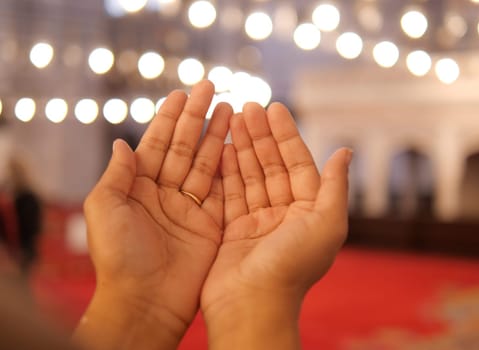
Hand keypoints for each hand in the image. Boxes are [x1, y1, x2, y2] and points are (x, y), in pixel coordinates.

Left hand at [75, 80, 231, 349]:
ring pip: (206, 163)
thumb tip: (122, 143)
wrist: (146, 302)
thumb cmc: (119, 257)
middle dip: (197, 118)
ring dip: (217, 136)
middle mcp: (165, 193)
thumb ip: (117, 174)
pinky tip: (237, 144)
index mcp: (137, 187)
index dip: (169, 118)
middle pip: (185, 147)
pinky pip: (223, 189)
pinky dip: (230, 167)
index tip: (181, 93)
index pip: (157, 144)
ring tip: (230, 109)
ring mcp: (189, 208)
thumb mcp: (105, 209)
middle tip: (212, 88)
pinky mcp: (210, 224)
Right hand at [201, 102, 350, 348]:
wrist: (252, 305)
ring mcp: (258, 222)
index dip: (287, 135)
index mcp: (310, 212)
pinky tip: (223, 148)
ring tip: (233, 118)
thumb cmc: (292, 267)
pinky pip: (231, 194)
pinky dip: (227, 171)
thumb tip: (344, 152)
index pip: (298, 164)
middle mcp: (285, 215)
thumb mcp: (326, 224)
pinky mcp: (234, 230)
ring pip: (251, 176)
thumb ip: (335, 186)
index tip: (275, 108)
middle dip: (262, 136)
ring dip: (244, 147)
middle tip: (248, 106)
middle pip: (272, 166)